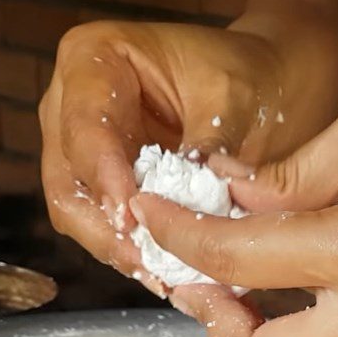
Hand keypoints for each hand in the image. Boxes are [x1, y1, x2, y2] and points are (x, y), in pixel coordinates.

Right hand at [39, 0, 337, 283]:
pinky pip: (106, 231)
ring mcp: (85, 153)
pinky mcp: (106, 191)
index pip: (85, 128)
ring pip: (79, 216)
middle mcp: (73, 107)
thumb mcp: (233, 100)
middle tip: (146, 260)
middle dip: (105, 228)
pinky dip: (134, 254)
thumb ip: (204, 147)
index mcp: (93, 60)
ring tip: (161, 276)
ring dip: (118, 250)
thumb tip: (184, 204)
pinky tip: (166, 274)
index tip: (130, 214)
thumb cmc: (249, 76)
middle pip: (68, 182)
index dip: (104, 177)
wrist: (269, 87)